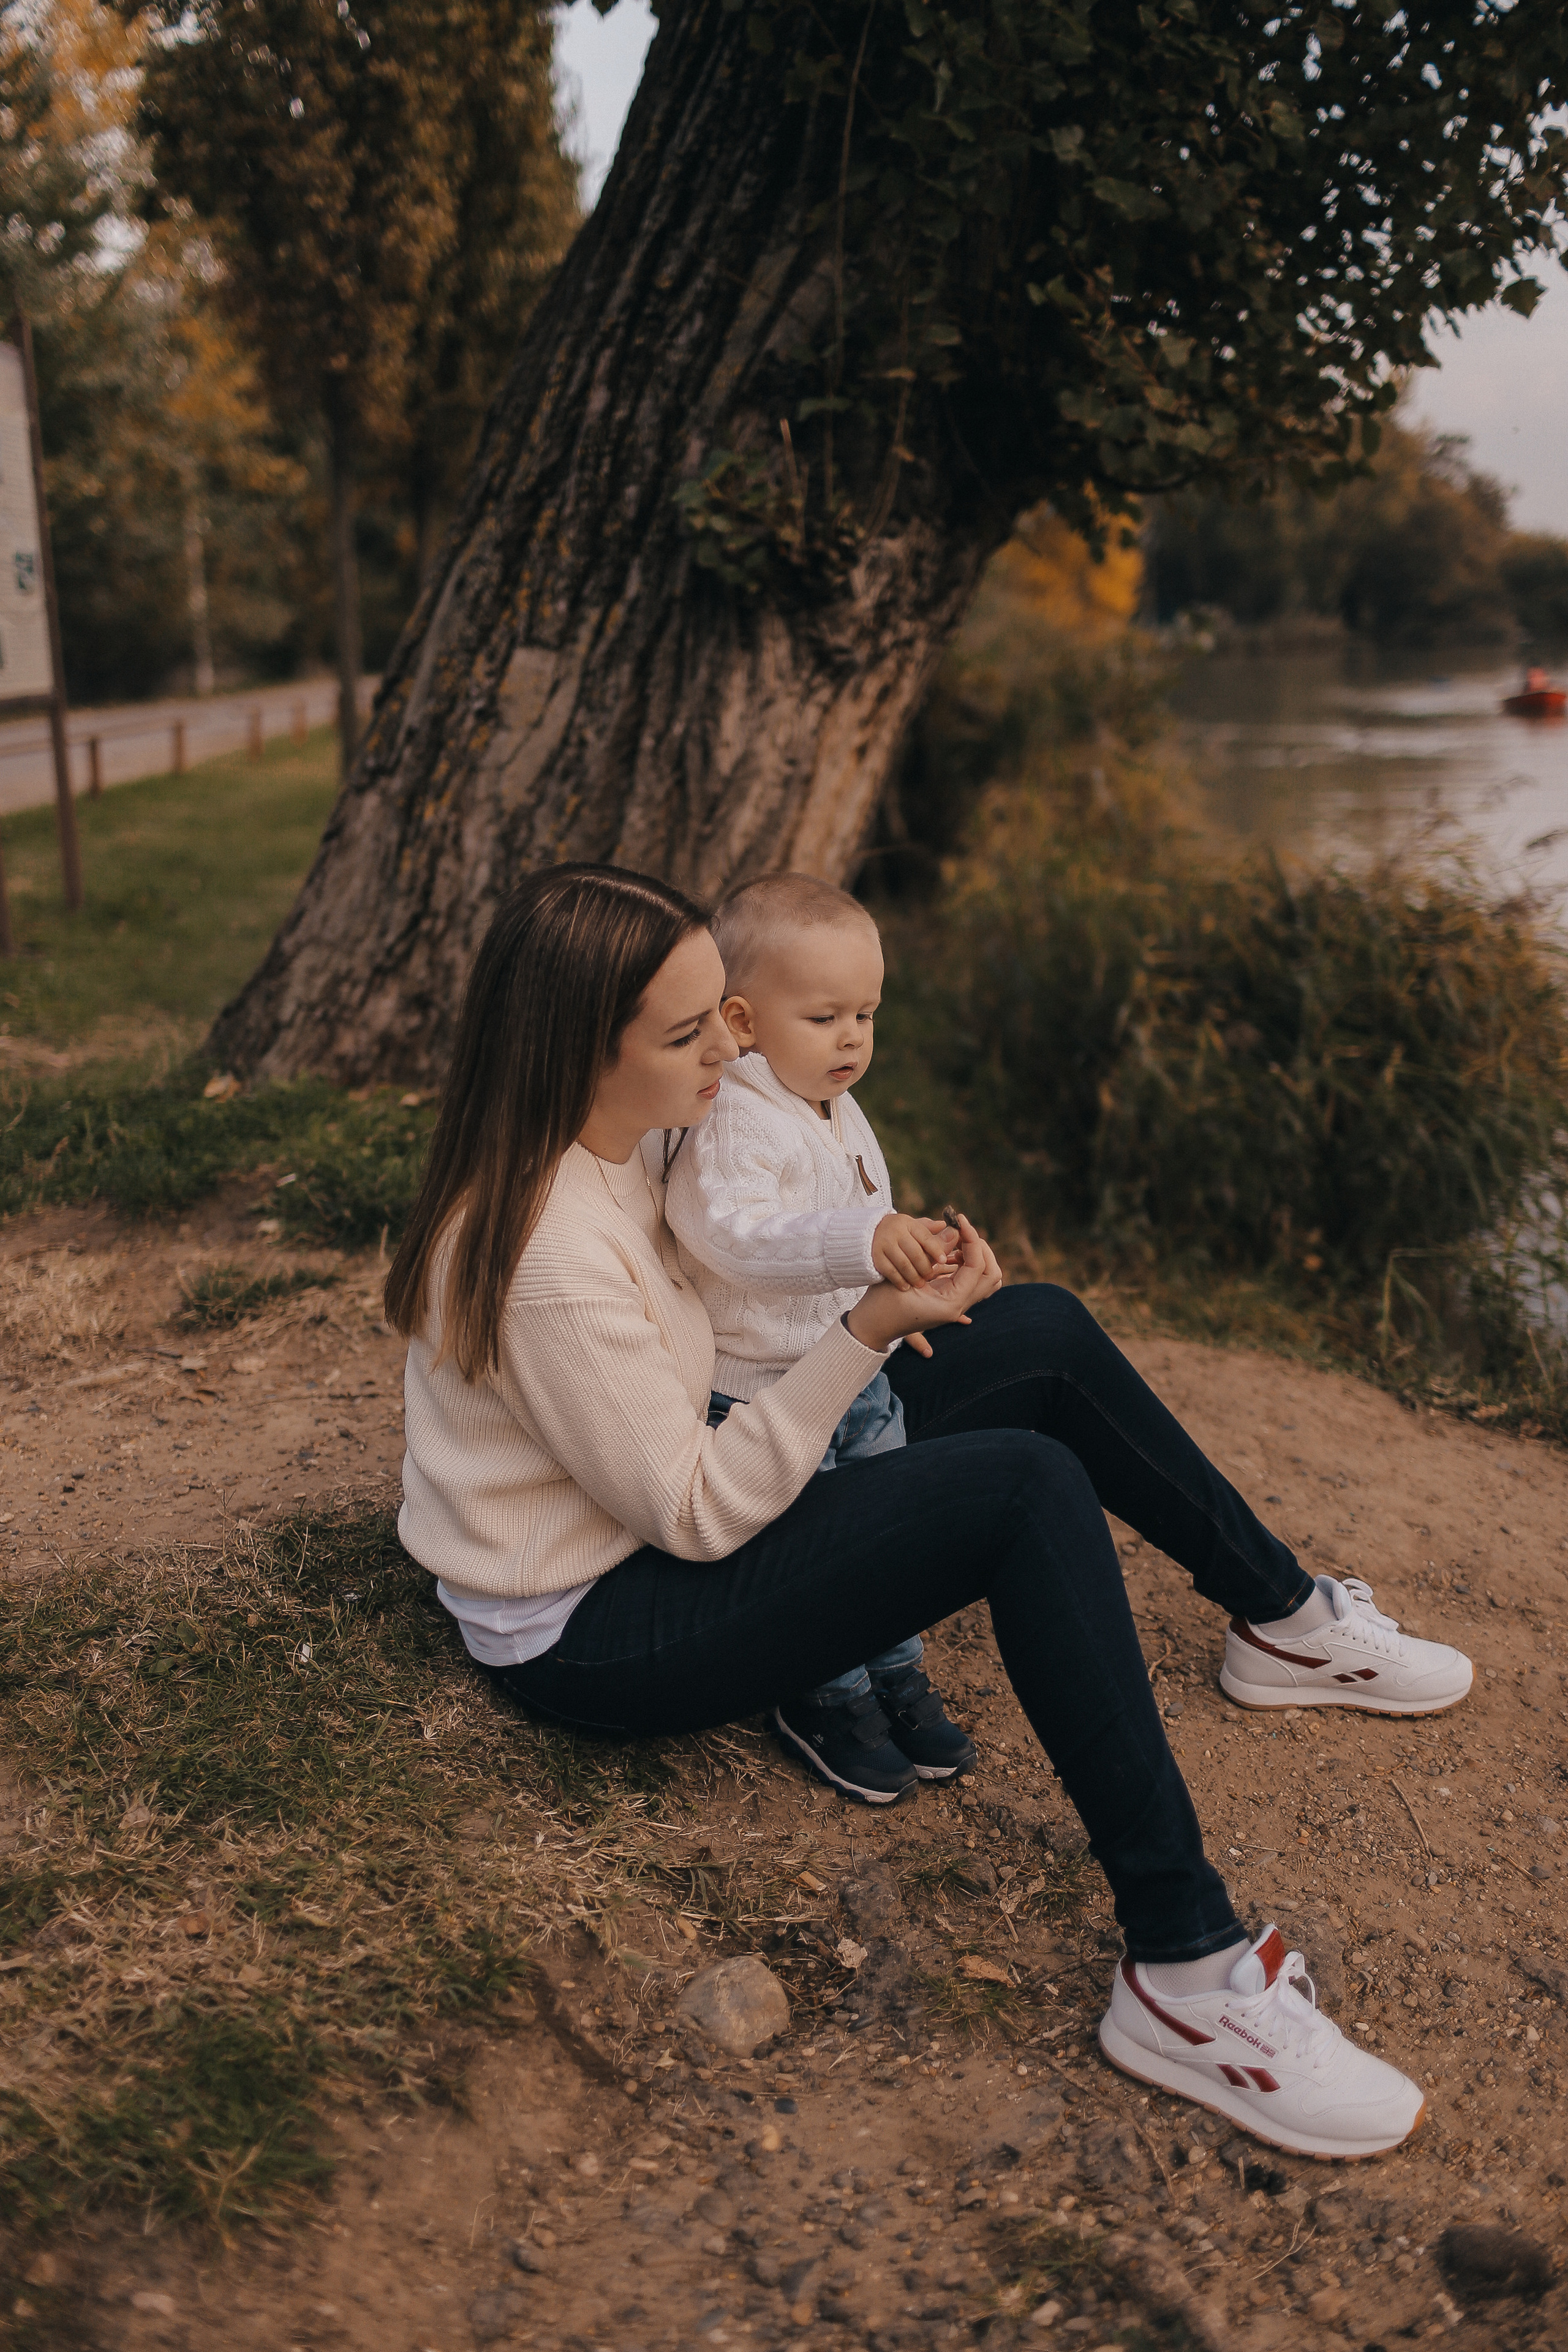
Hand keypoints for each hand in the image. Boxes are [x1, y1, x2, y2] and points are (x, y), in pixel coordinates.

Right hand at [845, 1215, 1000, 1352]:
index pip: (977, 1266)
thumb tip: (954, 1230)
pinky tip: (950, 1254)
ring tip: (957, 1243)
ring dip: (977, 1257)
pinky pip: (971, 1280)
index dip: (971, 1239)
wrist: (872, 1325)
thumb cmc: (882, 1303)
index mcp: (951, 1303)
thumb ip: (933, 1252)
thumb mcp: (906, 1272)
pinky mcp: (950, 1300)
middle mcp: (959, 1307)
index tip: (960, 1221)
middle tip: (962, 1232)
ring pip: (985, 1279)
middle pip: (991, 1275)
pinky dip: (968, 1263)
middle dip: (981, 1249)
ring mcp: (957, 1306)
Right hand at [871, 1211, 958, 1291]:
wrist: (864, 1236)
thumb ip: (932, 1232)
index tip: (944, 1261)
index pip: (925, 1237)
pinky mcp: (874, 1257)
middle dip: (925, 1267)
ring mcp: (883, 1244)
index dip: (936, 1249)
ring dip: (914, 1276)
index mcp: (906, 1223)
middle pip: (916, 1253)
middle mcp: (894, 1231)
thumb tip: (954, 1231)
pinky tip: (906, 1286)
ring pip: (904, 1264)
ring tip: (920, 1283)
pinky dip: (900, 1280)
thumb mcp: (912, 1228)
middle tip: (930, 1277)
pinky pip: (890, 1272)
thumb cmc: (897, 1233)